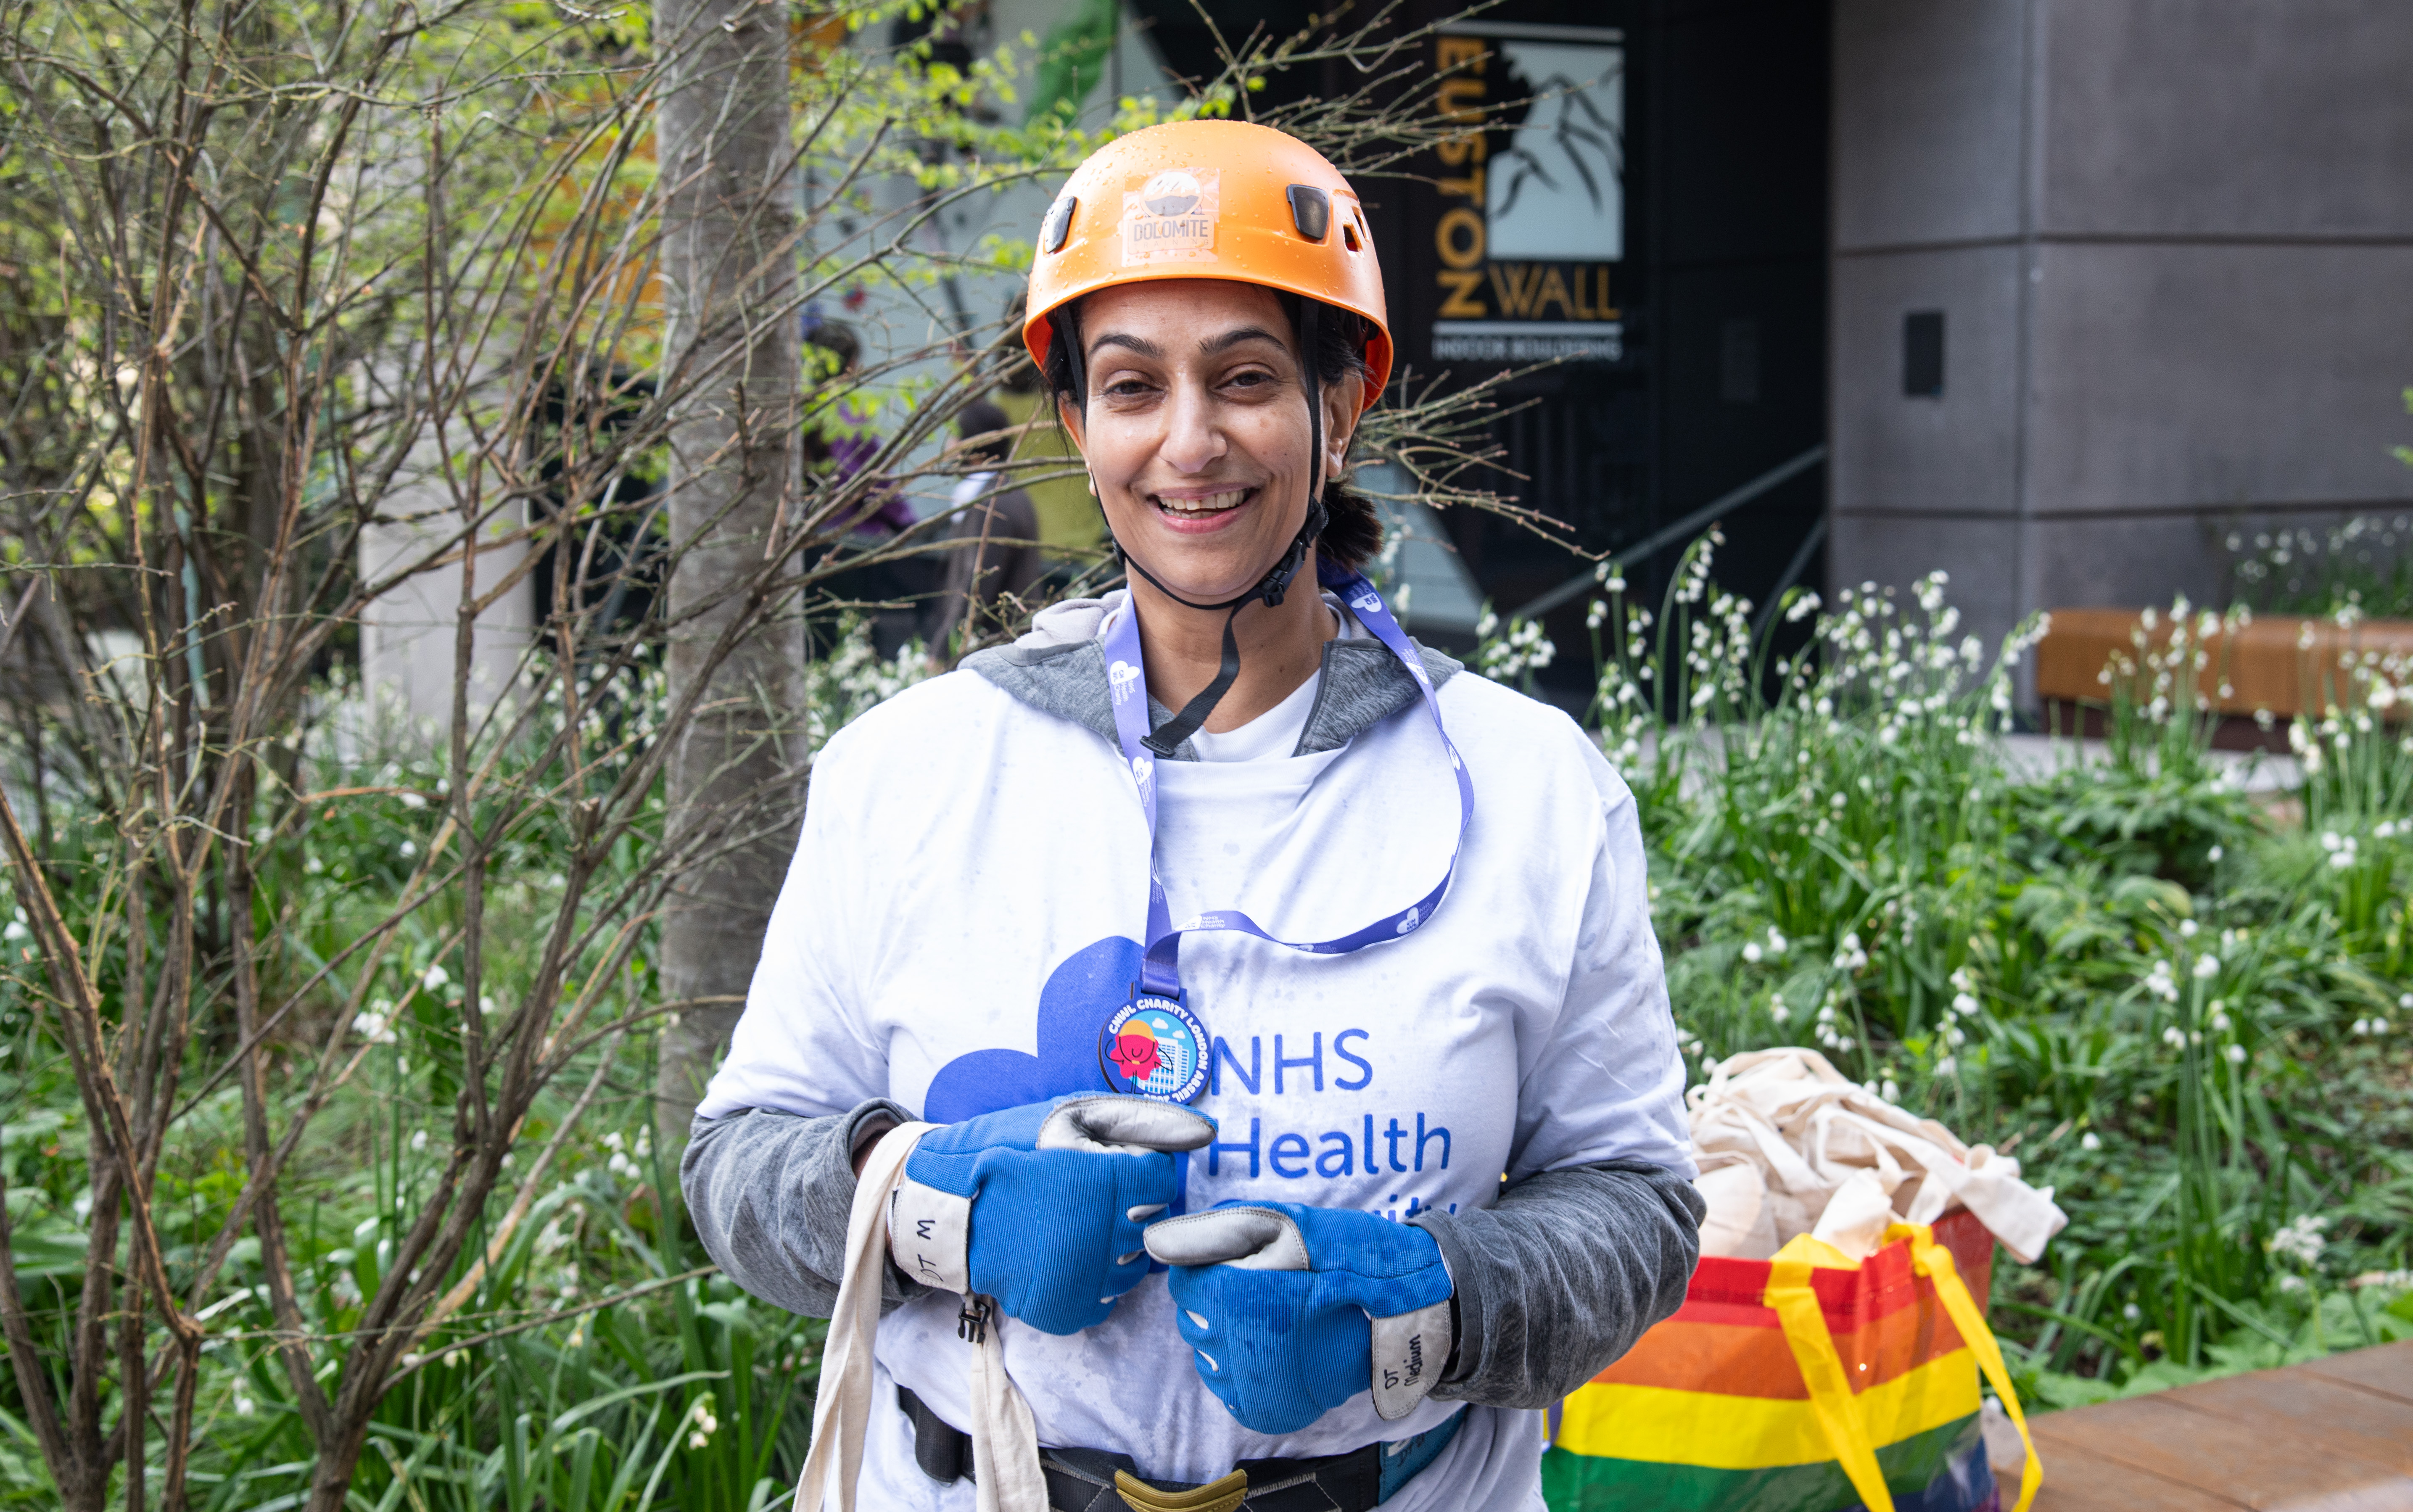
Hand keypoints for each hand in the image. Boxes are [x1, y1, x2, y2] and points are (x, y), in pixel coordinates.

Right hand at [889, 1094, 1214, 1334]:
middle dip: (1131, 1209)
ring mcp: (1083, 1279)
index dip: (1141, 1169)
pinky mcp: (1066, 1311)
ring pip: (1135, 1268)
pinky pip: (1105, 1300)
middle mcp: (1100, 1236)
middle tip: (1089, 1199)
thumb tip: (1205, 1133)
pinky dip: (1090, 1280)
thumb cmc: (1010, 1153)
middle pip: (1155, 1226)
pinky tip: (1062, 1257)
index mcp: (1104, 1182)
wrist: (947, 1209)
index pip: (1163, 1180)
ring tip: (1073, 1228)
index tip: (1114, 1167)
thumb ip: (1143, 1121)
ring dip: (1115, 1247)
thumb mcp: (1070, 1117)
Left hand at [1146, 1202, 1454, 1433]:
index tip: (1247, 1261)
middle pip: (1190, 1317)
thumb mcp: (1286, 1223)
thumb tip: (1154, 1241)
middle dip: (1217, 1299)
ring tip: (1277, 1319)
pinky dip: (1244, 1365)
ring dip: (1230, 1333)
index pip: (1182, 1280)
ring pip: (1206, 1351)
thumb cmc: (1345, 1260)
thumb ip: (1217, 1229)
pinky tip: (1276, 1347)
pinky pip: (1226, 1384)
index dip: (1210, 1265)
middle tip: (1268, 1289)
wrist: (1399, 1319)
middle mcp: (1231, 1346)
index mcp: (1231, 1296)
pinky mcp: (1260, 1409)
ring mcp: (1246, 1384)